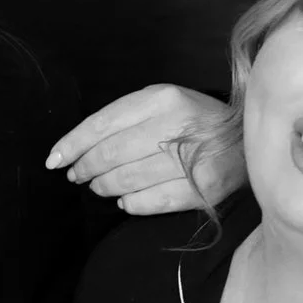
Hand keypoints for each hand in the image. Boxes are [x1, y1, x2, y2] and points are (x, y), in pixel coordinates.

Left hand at [44, 83, 241, 214]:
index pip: (103, 124)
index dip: (72, 145)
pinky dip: (131, 203)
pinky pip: (151, 202)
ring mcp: (193, 158)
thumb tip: (74, 151)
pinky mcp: (204, 188)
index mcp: (163, 98)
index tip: (53, 161)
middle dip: (86, 168)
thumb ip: (122, 119)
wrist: (249, 140)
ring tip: (100, 186)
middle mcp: (178, 125)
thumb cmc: (194, 121)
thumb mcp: (162, 103)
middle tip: (78, 175)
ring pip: (127, 179)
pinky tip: (125, 200)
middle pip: (111, 153)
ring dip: (105, 187)